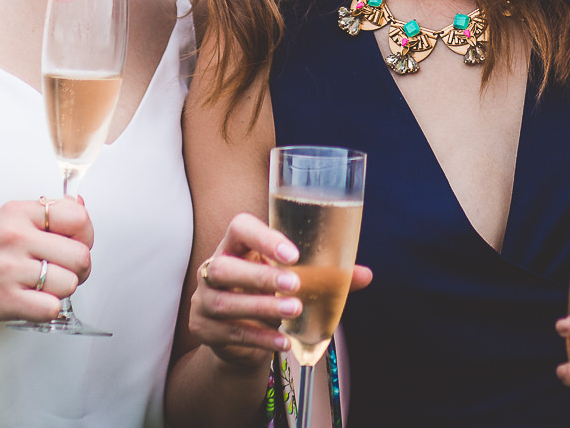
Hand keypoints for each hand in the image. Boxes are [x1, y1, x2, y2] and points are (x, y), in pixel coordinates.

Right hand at [0, 196, 93, 327]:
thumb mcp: (3, 223)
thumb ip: (42, 216)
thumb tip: (81, 209)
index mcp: (17, 212)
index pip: (77, 216)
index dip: (84, 236)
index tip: (73, 245)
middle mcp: (14, 236)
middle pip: (80, 255)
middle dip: (78, 270)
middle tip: (60, 274)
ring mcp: (9, 268)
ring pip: (69, 283)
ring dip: (60, 292)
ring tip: (40, 290)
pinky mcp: (3, 299)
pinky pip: (51, 308)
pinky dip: (46, 311)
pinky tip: (30, 304)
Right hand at [188, 212, 372, 370]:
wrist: (242, 336)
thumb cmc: (270, 294)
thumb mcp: (292, 280)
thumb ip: (324, 276)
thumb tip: (366, 275)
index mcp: (235, 246)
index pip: (240, 229)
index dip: (263, 237)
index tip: (292, 253)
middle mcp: (212, 269)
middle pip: (225, 267)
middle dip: (260, 276)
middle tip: (295, 284)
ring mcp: (203, 300)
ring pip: (225, 302)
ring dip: (261, 307)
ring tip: (294, 310)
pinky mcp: (203, 329)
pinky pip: (230, 333)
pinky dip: (260, 337)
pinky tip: (283, 341)